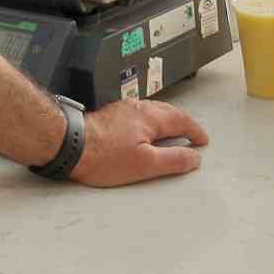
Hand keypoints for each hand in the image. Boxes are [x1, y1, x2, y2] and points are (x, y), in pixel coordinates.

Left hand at [69, 98, 209, 186]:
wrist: (71, 145)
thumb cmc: (104, 156)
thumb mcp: (145, 164)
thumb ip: (173, 160)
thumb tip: (193, 157)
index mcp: (150, 117)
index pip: (181, 120)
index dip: (194, 131)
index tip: (202, 140)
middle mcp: (137, 108)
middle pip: (168, 111)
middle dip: (182, 122)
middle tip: (191, 135)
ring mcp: (122, 110)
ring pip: (152, 111)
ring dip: (166, 120)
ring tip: (171, 133)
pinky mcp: (110, 115)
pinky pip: (138, 115)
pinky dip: (149, 122)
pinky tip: (143, 132)